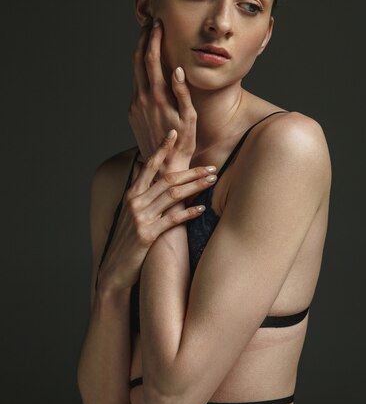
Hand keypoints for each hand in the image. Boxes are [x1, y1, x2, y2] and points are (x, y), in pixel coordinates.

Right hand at [97, 130, 216, 291]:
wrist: (114, 271)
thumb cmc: (126, 242)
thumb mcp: (129, 214)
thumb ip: (140, 192)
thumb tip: (145, 170)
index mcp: (132, 194)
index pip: (149, 165)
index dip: (161, 148)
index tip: (173, 133)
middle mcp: (135, 202)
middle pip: (167, 179)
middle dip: (192, 172)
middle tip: (212, 167)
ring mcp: (140, 218)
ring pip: (173, 196)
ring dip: (195, 187)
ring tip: (212, 181)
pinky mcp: (146, 235)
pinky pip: (172, 220)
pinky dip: (188, 213)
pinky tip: (202, 209)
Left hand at [128, 20, 196, 175]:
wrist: (164, 166)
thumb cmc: (183, 142)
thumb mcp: (190, 118)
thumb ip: (183, 92)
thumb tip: (179, 69)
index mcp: (158, 97)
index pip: (153, 60)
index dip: (154, 40)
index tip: (157, 25)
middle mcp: (142, 99)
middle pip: (138, 61)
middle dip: (143, 40)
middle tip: (149, 24)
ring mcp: (135, 105)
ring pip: (134, 73)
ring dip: (140, 54)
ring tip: (147, 39)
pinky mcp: (132, 112)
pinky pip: (136, 86)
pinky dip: (140, 72)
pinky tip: (148, 67)